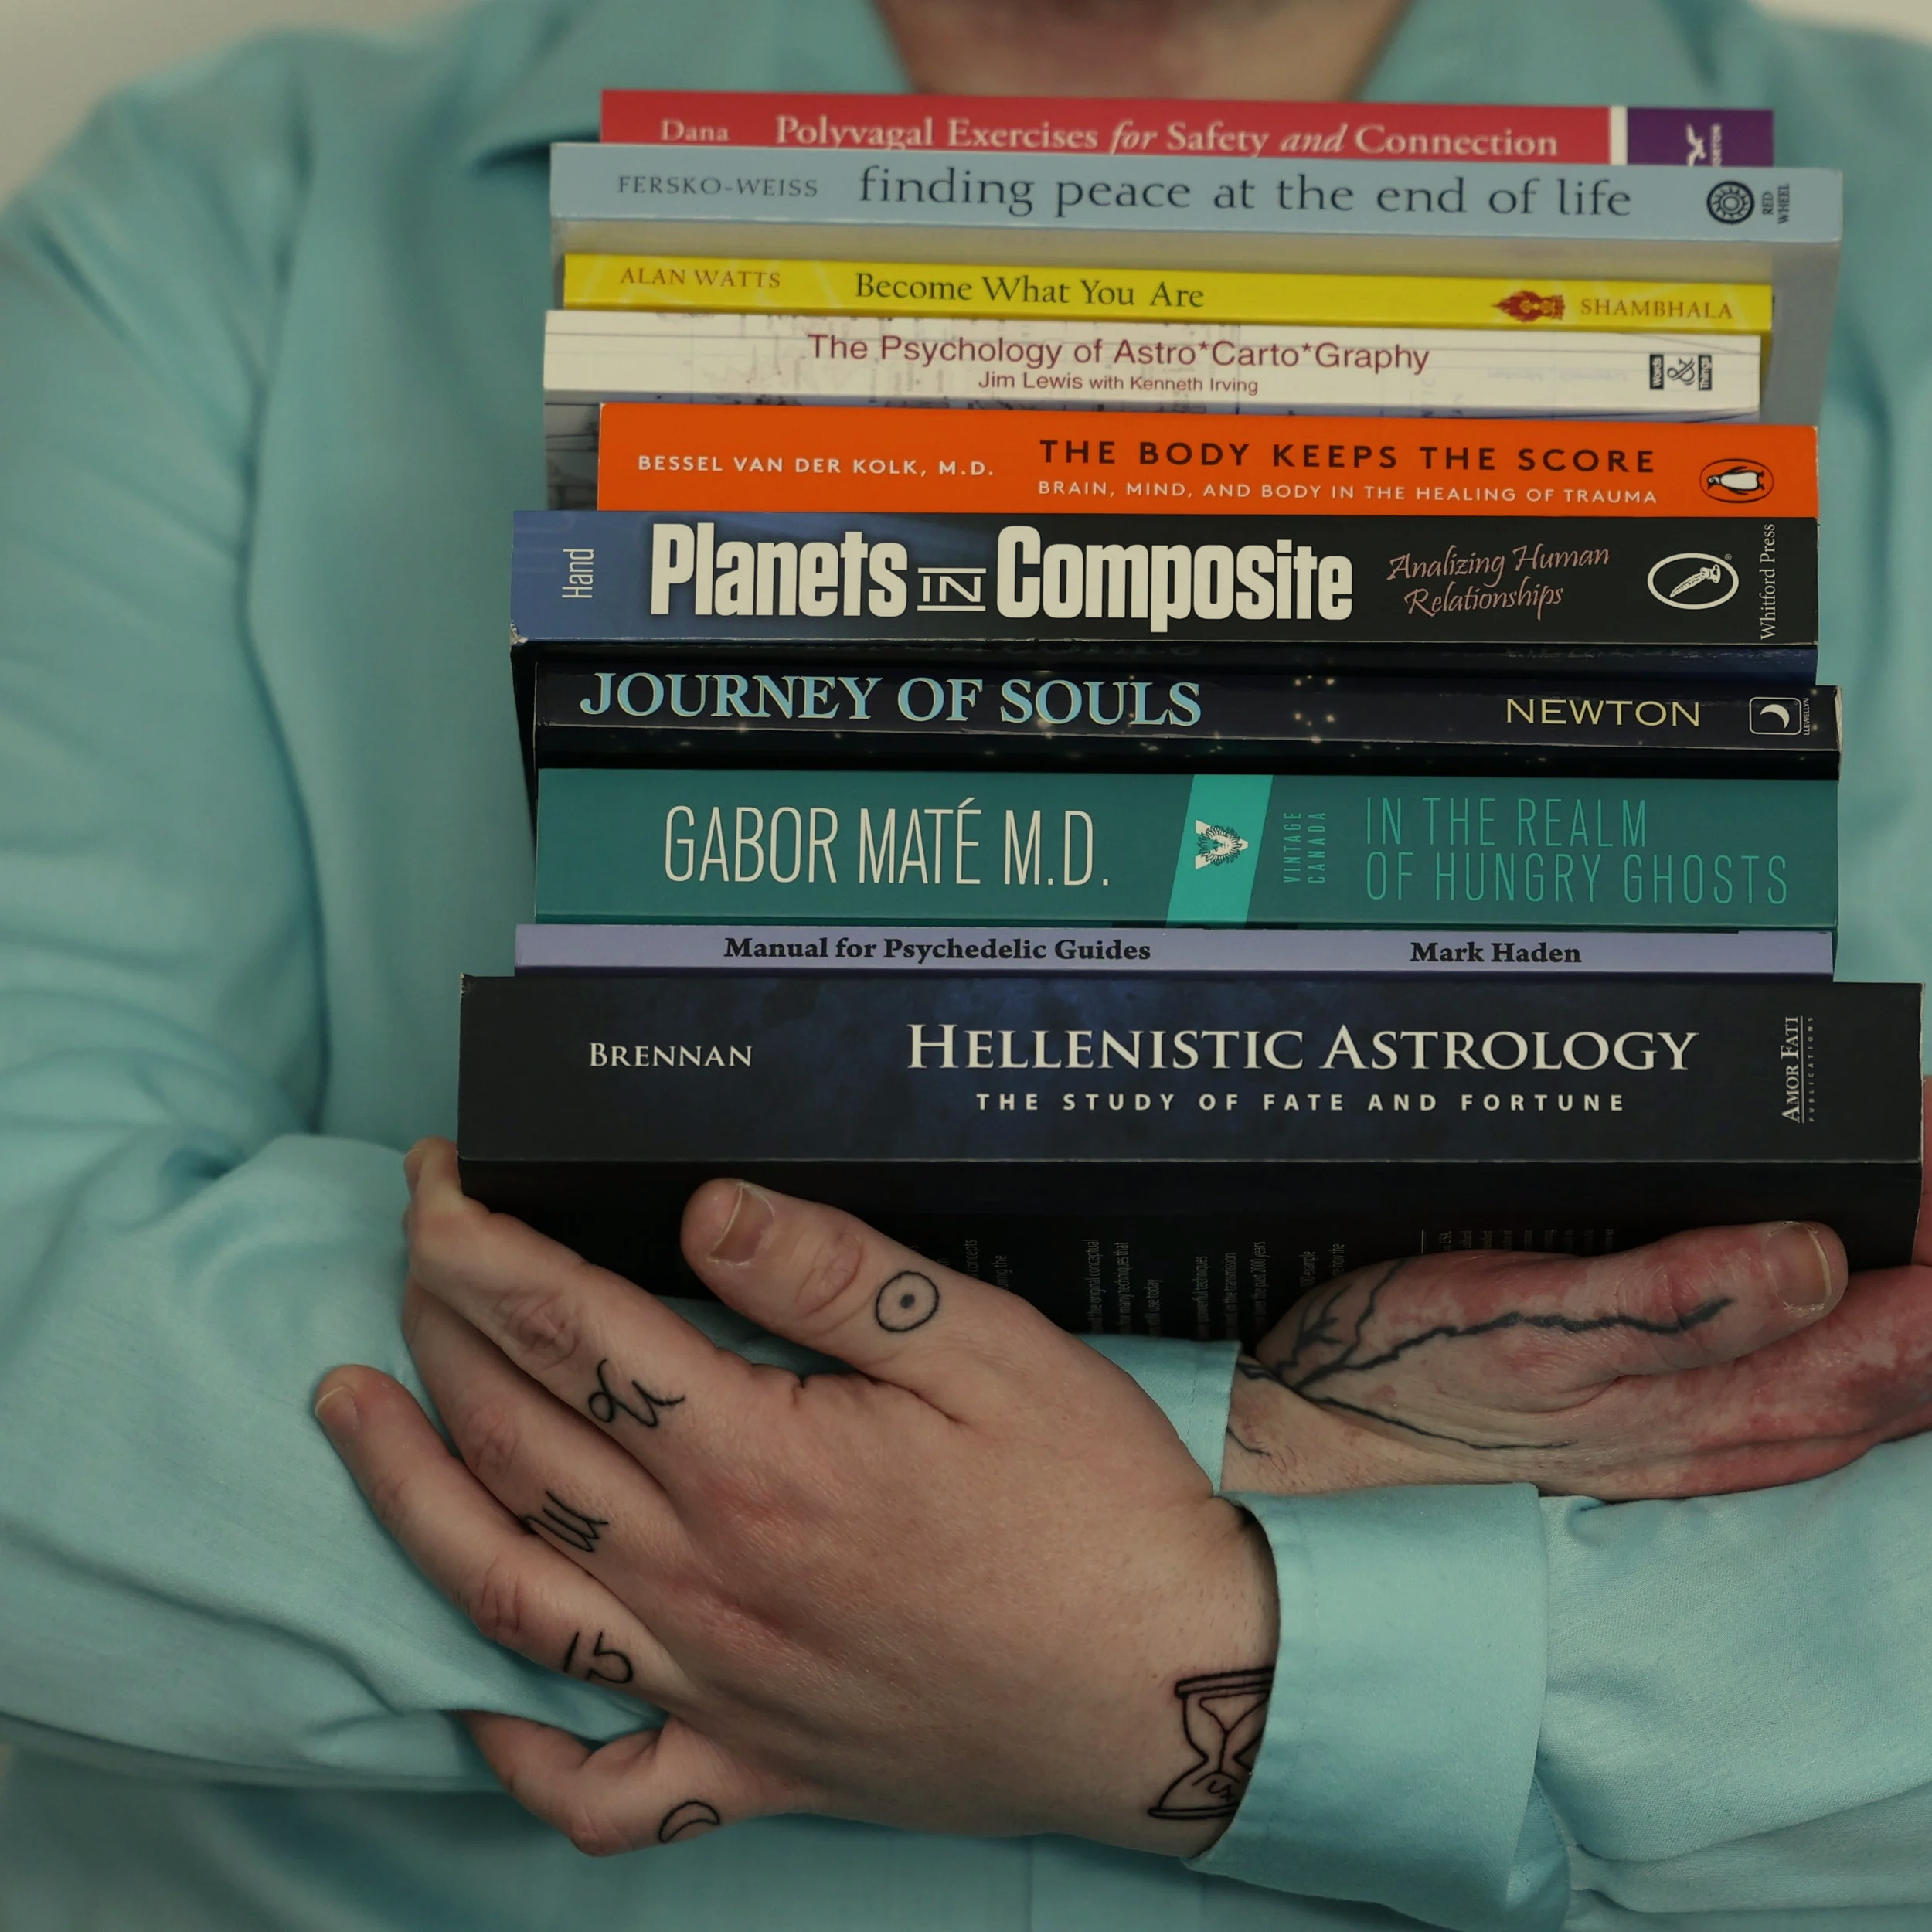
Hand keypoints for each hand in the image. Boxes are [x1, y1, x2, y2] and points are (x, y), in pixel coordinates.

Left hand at [315, 1141, 1275, 1858]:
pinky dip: (517, 1751)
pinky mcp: (755, 1771)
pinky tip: (473, 1698)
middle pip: (513, 1441)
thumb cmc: (1091, 1507)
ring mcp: (717, 1691)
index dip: (478, 1242)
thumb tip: (698, 1204)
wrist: (1175, 1689)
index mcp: (756, 1462)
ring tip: (350, 1417)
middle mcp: (704, 1583)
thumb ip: (827, 1275)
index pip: (564, 1328)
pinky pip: (601, 1790)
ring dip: (405, 1498)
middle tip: (415, 1252)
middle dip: (437, 1327)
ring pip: (504, 1596)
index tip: (436, 1179)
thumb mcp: (984, 1348)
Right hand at [1226, 1082, 1931, 1499]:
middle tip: (1928, 1136)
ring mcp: (1719, 1431)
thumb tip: (1822, 1259)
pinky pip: (1825, 1381)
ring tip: (1913, 1185)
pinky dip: (1870, 1320)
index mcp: (1730, 1403)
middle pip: (1921, 1354)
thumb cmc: (1414, 1372)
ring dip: (1919, 1286)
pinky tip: (1852, 1279)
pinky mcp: (1680, 1419)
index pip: (1915, 1328)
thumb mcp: (1531, 1326)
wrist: (1328, 1436)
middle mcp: (1748, 1428)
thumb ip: (1676, 1303)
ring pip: (1883, 1375)